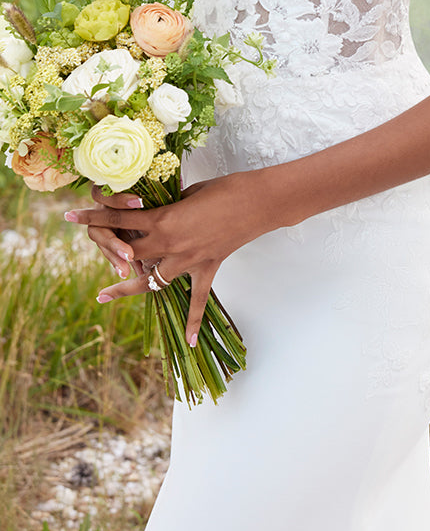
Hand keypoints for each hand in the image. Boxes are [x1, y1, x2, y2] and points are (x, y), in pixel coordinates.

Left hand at [64, 171, 273, 345]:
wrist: (258, 201)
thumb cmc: (225, 188)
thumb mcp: (189, 192)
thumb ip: (168, 206)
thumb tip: (156, 213)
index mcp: (163, 221)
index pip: (119, 220)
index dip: (92, 215)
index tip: (69, 215)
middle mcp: (170, 245)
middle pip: (128, 255)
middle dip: (105, 253)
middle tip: (80, 245)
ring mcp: (188, 261)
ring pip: (152, 282)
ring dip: (129, 288)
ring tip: (106, 295)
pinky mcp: (208, 269)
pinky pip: (198, 300)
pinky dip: (194, 321)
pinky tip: (191, 342)